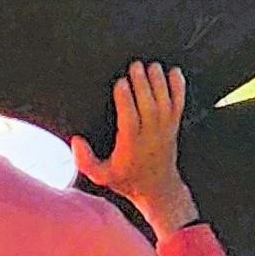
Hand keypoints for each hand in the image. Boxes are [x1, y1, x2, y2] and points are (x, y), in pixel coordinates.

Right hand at [71, 61, 199, 236]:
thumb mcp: (100, 176)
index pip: (130, 119)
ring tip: (151, 65)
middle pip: (149, 106)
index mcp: (131, 146)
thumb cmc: (127, 180)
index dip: (126, 100)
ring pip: (165, 102)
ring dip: (159, 82)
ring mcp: (165, 130)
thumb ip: (85, 161)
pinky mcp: (174, 126)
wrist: (158, 189)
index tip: (120, 82)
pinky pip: (179, 104)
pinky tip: (174, 72)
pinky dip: (178, 88)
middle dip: (143, 84)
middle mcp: (150, 136)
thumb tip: (75, 140)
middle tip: (135, 65)